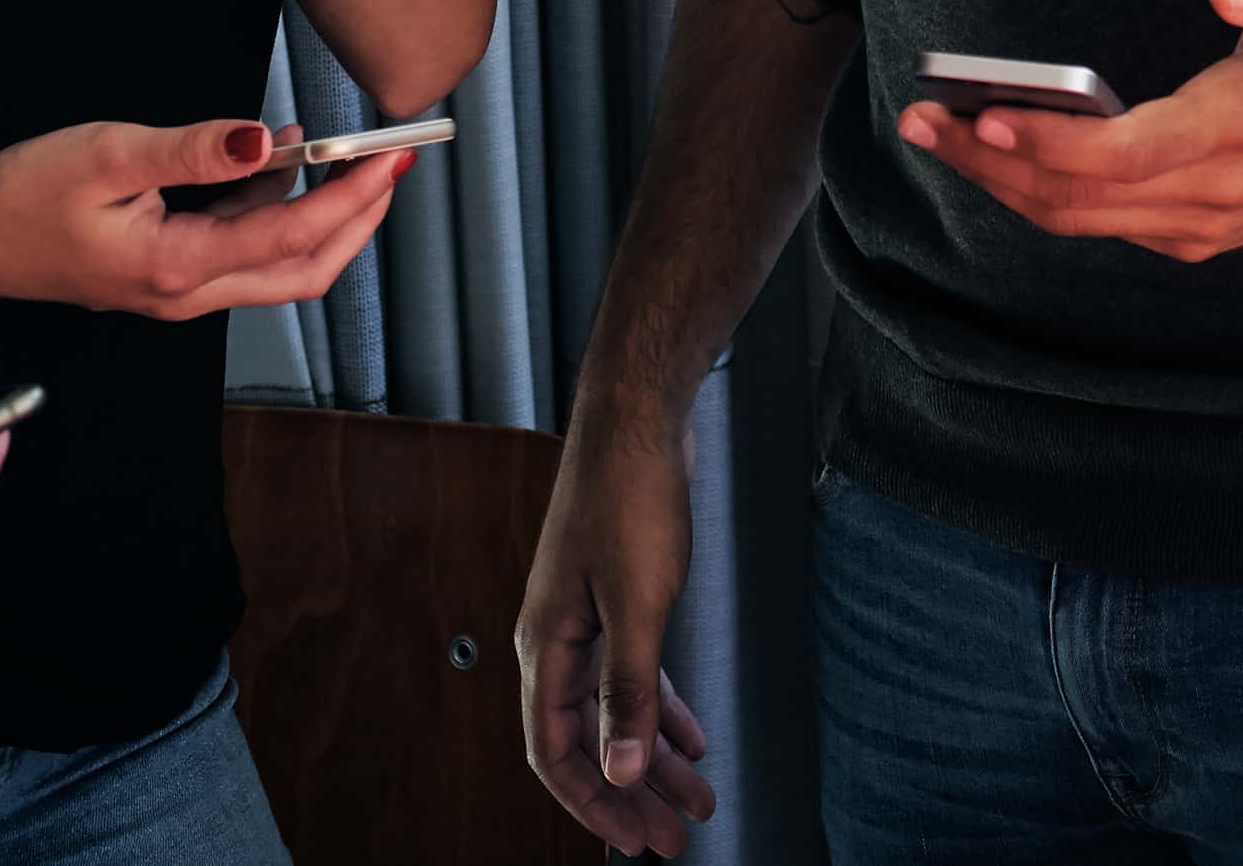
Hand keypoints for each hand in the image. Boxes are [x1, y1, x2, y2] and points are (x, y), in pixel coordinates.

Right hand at [0, 116, 410, 318]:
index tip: (389, 157)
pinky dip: (270, 208)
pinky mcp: (163, 272)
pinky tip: (272, 158)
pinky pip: (237, 248)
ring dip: (316, 212)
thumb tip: (266, 139)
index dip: (352, 198)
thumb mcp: (109, 154)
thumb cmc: (19, 198)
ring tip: (337, 150)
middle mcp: (184, 292)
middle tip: (391, 163)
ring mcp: (174, 287)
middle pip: (302, 270)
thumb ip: (194, 149)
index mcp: (176, 266)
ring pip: (273, 263)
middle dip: (357, 218)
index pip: (293, 238)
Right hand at [514, 416, 720, 854]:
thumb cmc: (628, 498)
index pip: (555, 754)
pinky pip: (633, 675)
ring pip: (615, 712)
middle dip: (631, 796)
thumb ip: (626, 693)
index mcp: (545, 649)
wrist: (638, 420)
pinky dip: (661, 710)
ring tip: (698, 798)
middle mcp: (556, 642)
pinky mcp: (615, 599)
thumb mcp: (636, 606)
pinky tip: (692, 737)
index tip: (636, 842)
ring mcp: (585, 620)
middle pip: (587, 743)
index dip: (594, 805)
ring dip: (655, 758)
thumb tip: (621, 771)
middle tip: (673, 839)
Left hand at [892, 0, 1242, 263]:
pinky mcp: (1198, 234)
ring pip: (1082, 220)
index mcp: (1236, 132)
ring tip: (941, 136)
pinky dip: (1045, 198)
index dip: (1045, 141)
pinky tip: (1002, 160)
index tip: (980, 111)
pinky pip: (1104, 226)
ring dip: (1005, 183)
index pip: (1119, 154)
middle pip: (1078, 198)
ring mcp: (1204, 224)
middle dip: (992, 162)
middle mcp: (1214, 194)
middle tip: (922, 121)